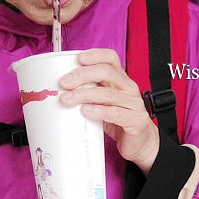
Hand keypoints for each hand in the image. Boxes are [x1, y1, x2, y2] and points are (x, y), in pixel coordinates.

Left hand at [58, 49, 159, 173]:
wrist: (140, 143)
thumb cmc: (118, 120)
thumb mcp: (103, 102)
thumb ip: (88, 93)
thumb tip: (58, 90)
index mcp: (120, 79)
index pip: (111, 59)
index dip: (95, 55)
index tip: (78, 58)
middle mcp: (129, 88)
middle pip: (106, 72)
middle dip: (82, 75)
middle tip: (64, 83)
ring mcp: (134, 104)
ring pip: (108, 94)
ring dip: (84, 94)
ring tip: (68, 99)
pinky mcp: (136, 120)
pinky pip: (116, 113)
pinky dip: (99, 111)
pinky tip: (86, 111)